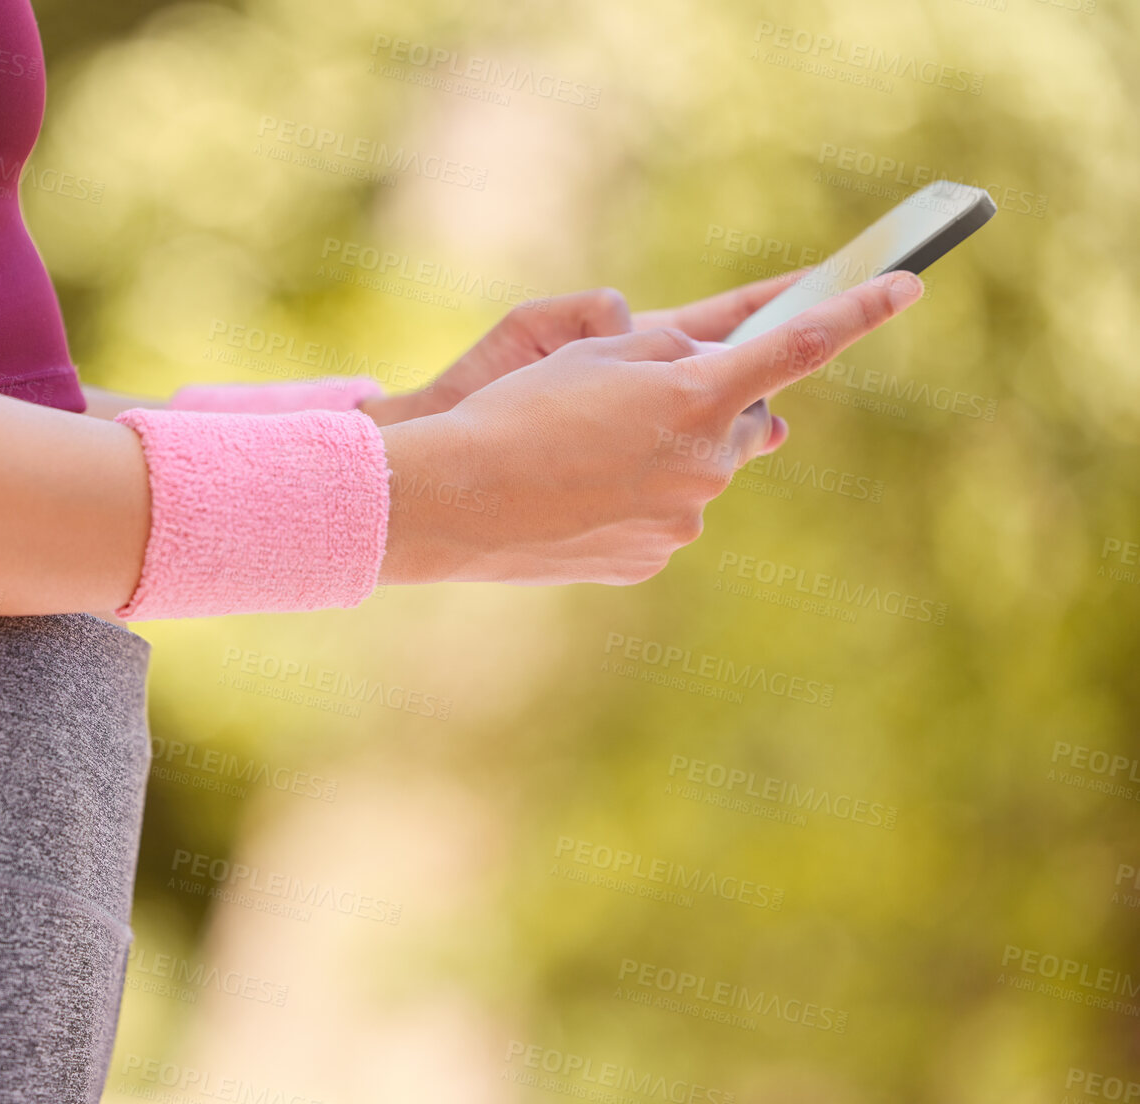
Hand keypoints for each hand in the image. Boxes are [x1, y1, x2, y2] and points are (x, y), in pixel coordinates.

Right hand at [377, 271, 922, 584]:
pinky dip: (635, 501)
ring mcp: (682, 521)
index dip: (860, 312)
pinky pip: (662, 520)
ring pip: (698, 475)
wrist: (452, 500)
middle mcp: (706, 464)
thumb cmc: (514, 409)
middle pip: (741, 424)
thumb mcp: (593, 352)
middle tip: (642, 400)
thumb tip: (726, 374)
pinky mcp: (649, 559)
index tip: (907, 288)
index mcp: (697, 395)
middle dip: (709, 407)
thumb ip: (674, 353)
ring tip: (585, 453)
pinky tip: (578, 495)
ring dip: (665, 456)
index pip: (800, 346)